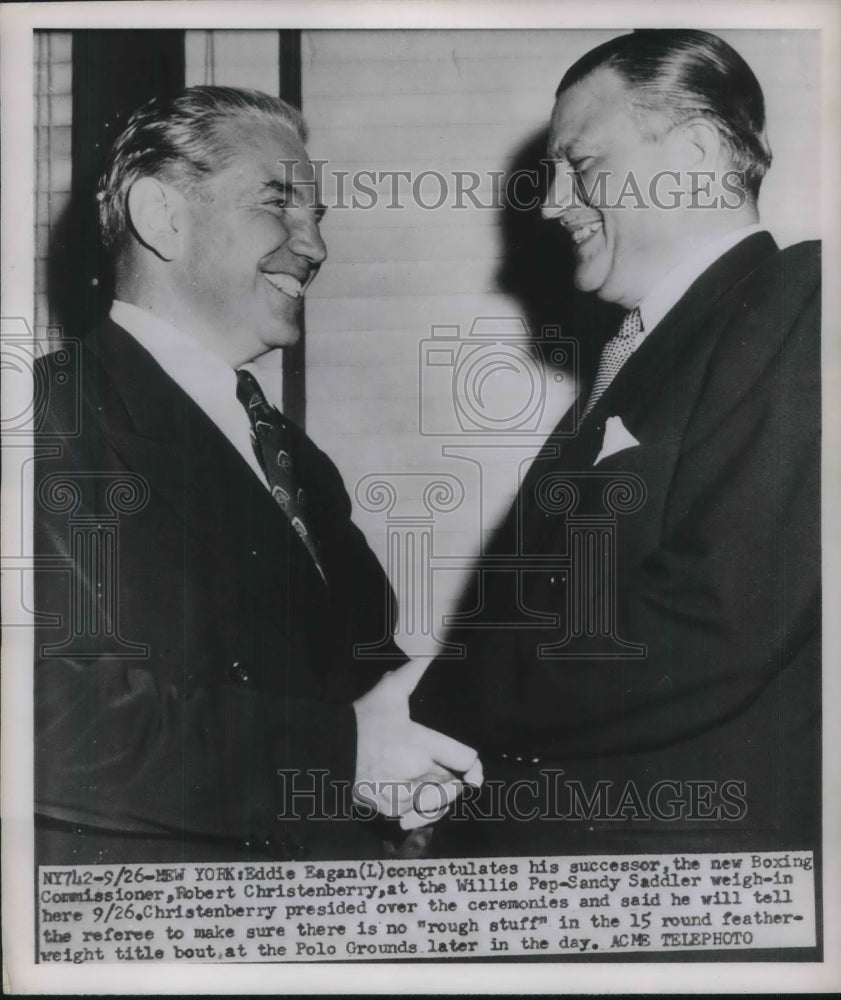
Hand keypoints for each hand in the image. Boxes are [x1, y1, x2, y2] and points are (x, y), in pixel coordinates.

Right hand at [353, 658, 482, 828]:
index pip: (465, 760)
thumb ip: (412, 671)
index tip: (473, 767)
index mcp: (420, 743)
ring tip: (436, 785)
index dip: (473, 764)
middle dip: (454, 778)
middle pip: (453, 783)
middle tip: (448, 770)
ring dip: (440, 796)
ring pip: (437, 803)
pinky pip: (417, 816)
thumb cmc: (362, 720)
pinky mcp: (389, 808)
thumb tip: (429, 650)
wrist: (330, 748)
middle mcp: (416, 772)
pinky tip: (419, 799)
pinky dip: (422, 811)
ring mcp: (402, 793)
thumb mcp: (389, 692)